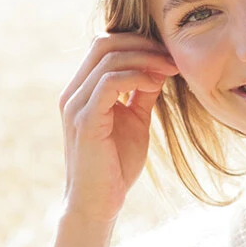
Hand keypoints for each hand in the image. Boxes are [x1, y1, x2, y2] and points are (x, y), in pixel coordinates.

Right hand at [58, 30, 178, 226]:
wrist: (98, 204)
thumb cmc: (116, 167)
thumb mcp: (135, 121)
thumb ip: (142, 94)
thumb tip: (159, 68)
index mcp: (82, 91)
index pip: (104, 46)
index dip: (137, 42)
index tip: (168, 53)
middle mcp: (73, 93)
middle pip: (103, 43)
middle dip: (142, 43)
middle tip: (172, 56)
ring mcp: (76, 105)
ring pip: (108, 59)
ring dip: (145, 58)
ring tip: (171, 68)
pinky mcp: (85, 120)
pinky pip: (110, 83)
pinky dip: (136, 77)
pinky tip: (156, 84)